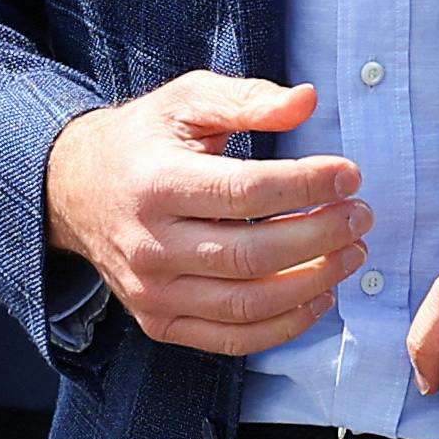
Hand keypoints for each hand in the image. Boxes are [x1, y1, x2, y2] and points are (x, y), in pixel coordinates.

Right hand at [44, 73, 369, 355]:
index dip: (306, 185)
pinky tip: (320, 296)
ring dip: (313, 283)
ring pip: (247, 305)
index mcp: (156, 184)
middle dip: (321, 237)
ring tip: (353, 254)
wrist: (77, 189)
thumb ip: (248, 99)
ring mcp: (152, 292)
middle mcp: (149, 245)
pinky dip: (284, 327)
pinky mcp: (159, 322)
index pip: (246, 192)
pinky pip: (231, 340)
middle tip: (361, 216)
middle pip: (252, 255)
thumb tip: (308, 101)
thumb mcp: (188, 100)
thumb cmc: (145, 139)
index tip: (349, 175)